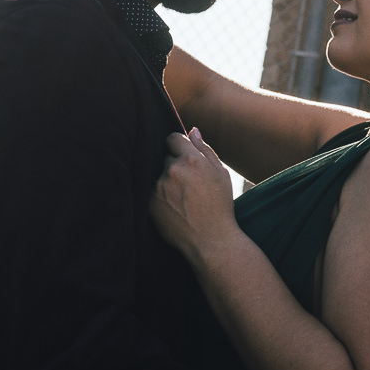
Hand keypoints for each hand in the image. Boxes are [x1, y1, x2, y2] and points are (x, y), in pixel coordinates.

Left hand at [149, 126, 237, 263]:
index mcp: (191, 159)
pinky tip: (175, 208)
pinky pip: (152, 192)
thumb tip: (193, 130)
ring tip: (183, 200)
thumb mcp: (221, 173)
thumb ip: (205, 149)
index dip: (178, 146)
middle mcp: (172, 170)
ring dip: (168, 183)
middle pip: (167, 159)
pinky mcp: (149, 203)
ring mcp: (158, 187)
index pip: (173, 139)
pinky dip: (161, 197)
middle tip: (190, 186)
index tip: (183, 156)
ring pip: (159, 176)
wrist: (210, 239)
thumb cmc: (220, 204)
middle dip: (176, 167)